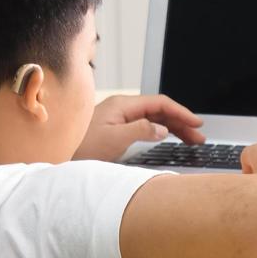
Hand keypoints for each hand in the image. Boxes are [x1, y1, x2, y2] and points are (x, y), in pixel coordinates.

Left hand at [74, 94, 205, 161]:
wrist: (58, 154)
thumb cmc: (81, 147)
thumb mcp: (114, 139)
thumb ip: (140, 131)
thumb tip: (163, 129)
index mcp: (124, 105)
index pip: (160, 104)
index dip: (180, 112)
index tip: (196, 123)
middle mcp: (123, 108)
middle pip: (159, 111)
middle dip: (181, 122)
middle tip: (198, 136)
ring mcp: (120, 118)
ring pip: (154, 119)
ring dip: (173, 128)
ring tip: (190, 140)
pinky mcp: (117, 128)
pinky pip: (145, 126)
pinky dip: (161, 132)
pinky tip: (169, 139)